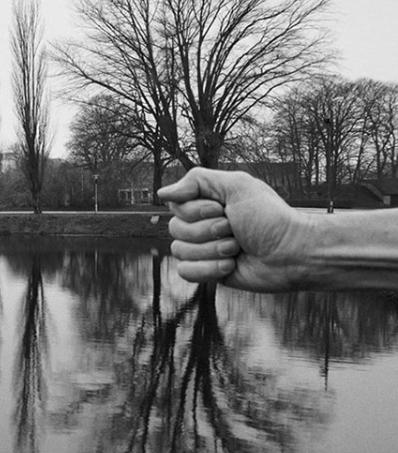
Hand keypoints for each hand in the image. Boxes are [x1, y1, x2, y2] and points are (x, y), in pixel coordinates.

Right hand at [158, 168, 314, 291]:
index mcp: (208, 202)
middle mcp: (203, 224)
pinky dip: (208, 270)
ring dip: (212, 251)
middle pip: (175, 229)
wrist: (292, 254)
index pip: (177, 206)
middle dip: (207, 232)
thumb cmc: (270, 218)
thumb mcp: (237, 186)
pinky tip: (230, 266)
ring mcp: (204, 249)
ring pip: (179, 251)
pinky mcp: (208, 272)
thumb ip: (196, 181)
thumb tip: (161, 193)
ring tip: (236, 250)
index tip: (224, 210)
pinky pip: (185, 272)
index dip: (196, 211)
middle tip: (235, 231)